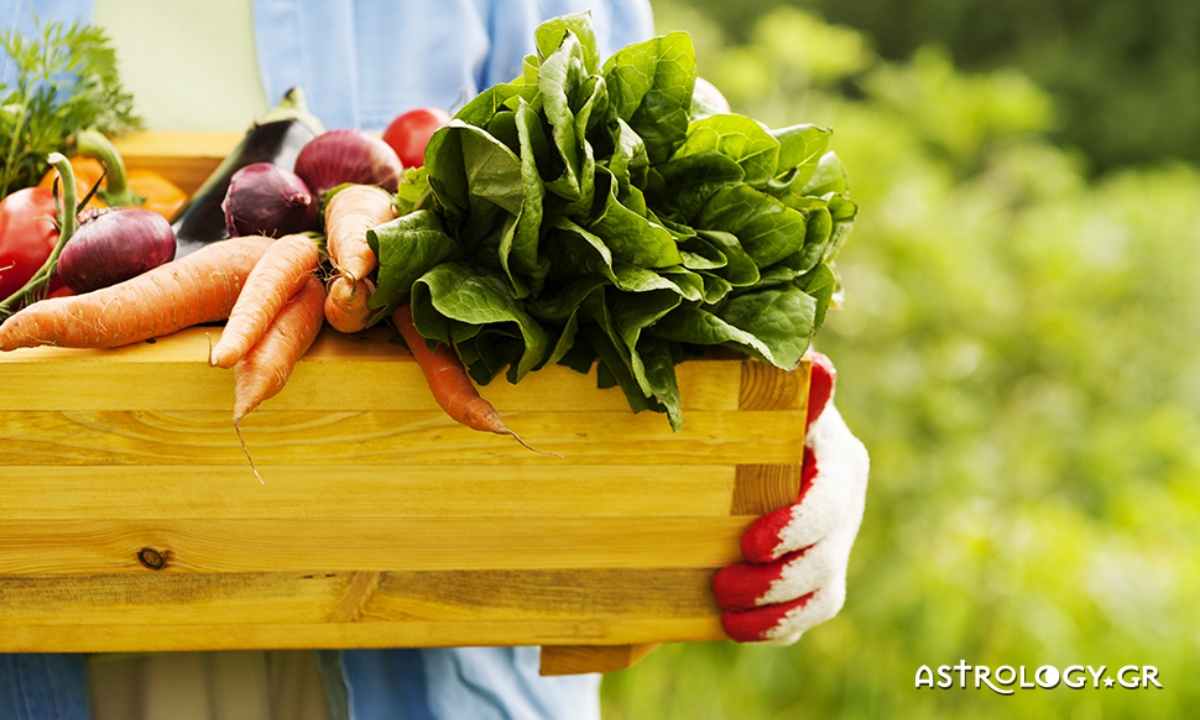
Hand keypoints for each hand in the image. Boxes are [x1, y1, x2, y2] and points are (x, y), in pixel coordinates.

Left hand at [713, 353, 868, 642]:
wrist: (741, 445)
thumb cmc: (749, 412)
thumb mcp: (763, 396)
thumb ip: (787, 389)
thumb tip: (818, 365)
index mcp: (837, 459)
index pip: (828, 502)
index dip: (796, 527)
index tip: (750, 544)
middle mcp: (844, 506)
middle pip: (827, 557)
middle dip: (776, 580)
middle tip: (722, 585)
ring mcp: (834, 544)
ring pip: (824, 594)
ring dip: (775, 611)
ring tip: (726, 614)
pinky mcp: (819, 577)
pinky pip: (810, 614)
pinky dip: (776, 627)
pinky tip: (736, 627)